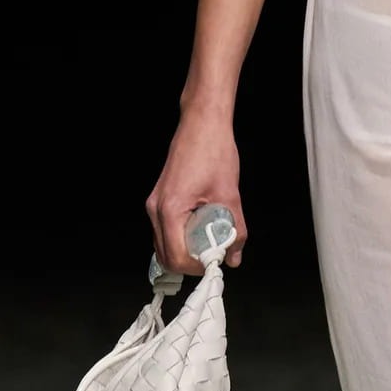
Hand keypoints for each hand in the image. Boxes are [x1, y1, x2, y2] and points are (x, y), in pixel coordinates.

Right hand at [145, 108, 247, 276]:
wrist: (202, 123)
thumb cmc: (213, 151)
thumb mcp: (230, 195)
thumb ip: (235, 230)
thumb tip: (234, 257)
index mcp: (170, 209)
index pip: (175, 256)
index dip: (196, 267)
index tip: (215, 263)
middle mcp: (156, 208)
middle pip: (165, 255)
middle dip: (189, 262)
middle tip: (214, 257)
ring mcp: (155, 203)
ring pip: (164, 243)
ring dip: (186, 250)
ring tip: (211, 242)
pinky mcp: (160, 198)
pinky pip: (166, 229)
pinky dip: (182, 236)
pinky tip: (202, 228)